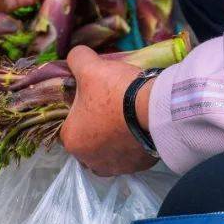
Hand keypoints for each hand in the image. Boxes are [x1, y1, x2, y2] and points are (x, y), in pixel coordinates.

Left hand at [59, 49, 157, 174]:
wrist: (155, 108)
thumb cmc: (115, 92)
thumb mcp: (90, 67)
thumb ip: (76, 59)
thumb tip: (75, 56)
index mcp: (71, 141)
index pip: (68, 125)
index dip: (78, 110)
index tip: (91, 99)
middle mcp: (89, 160)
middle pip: (88, 140)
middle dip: (95, 127)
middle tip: (110, 107)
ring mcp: (115, 167)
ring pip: (108, 151)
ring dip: (113, 139)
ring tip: (125, 118)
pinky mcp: (138, 167)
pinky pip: (131, 156)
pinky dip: (133, 145)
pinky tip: (140, 128)